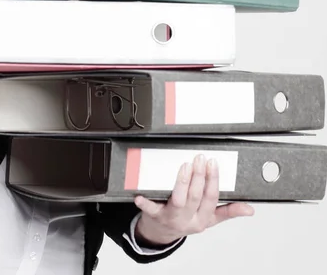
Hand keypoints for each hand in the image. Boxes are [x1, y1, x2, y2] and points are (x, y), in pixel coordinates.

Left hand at [134, 154, 254, 245]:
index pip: (211, 199)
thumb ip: (228, 211)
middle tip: (200, 158)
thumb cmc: (186, 220)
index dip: (213, 180)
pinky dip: (146, 202)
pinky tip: (141, 194)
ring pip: (179, 200)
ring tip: (185, 166)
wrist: (161, 233)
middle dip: (199, 176)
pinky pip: (151, 208)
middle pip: (196, 197)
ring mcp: (171, 217)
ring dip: (182, 182)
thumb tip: (250, 209)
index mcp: (203, 219)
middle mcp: (188, 219)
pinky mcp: (155, 215)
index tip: (213, 163)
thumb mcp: (209, 219)